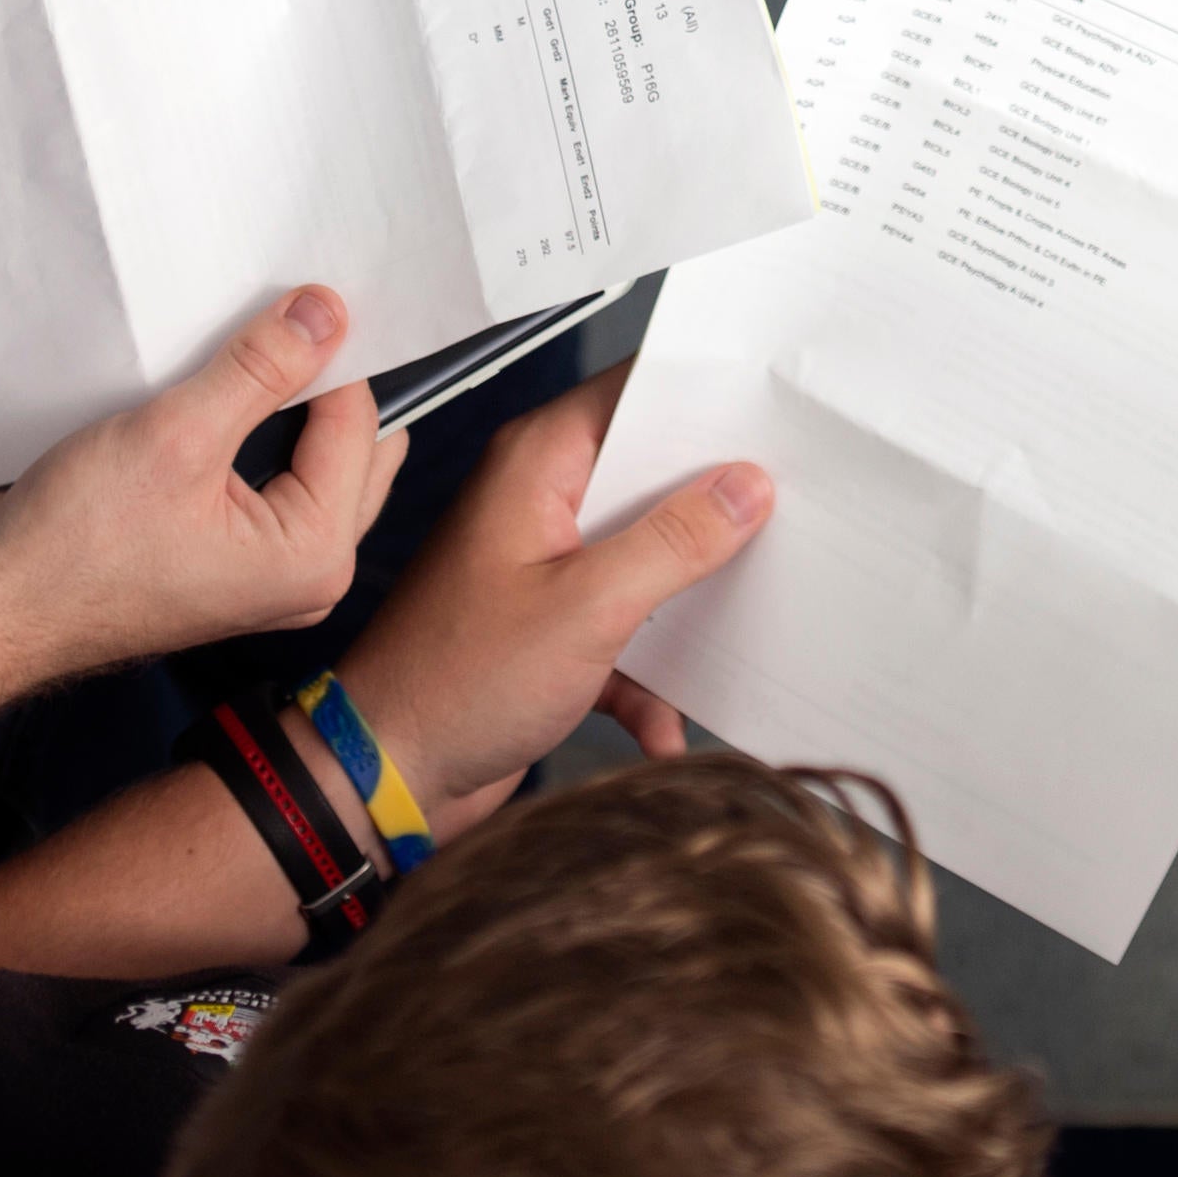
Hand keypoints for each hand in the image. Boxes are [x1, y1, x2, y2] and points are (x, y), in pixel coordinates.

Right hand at [0, 285, 405, 690]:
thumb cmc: (73, 546)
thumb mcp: (177, 436)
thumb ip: (263, 370)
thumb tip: (327, 312)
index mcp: (317, 554)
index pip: (358, 423)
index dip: (328, 355)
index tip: (296, 298)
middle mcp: (304, 568)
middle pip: (349, 444)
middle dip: (320, 382)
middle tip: (283, 317)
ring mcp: (261, 565)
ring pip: (305, 456)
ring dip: (280, 403)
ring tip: (243, 348)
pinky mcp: (220, 552)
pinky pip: (260, 474)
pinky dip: (245, 431)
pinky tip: (211, 392)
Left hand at [335, 361, 770, 832]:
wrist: (383, 782)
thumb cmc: (457, 681)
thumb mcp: (588, 605)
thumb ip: (675, 539)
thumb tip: (747, 484)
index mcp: (539, 466)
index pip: (634, 394)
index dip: (706, 397)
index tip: (777, 410)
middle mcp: (542, 504)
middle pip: (654, 476)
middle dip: (718, 504)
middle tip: (794, 512)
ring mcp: (549, 569)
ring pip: (650, 557)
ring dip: (690, 601)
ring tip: (750, 618)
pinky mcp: (555, 633)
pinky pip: (628, 636)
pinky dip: (650, 680)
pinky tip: (666, 727)